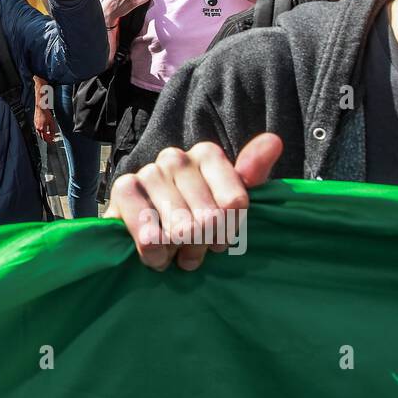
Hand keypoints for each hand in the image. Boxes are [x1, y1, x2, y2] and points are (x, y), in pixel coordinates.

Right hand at [34, 105, 58, 141]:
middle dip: (46, 139)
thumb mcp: (52, 122)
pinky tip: (44, 130)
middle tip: (50, 139)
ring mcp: (35, 125)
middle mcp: (38, 128)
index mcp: (42, 128)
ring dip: (43, 136)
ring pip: (39, 134)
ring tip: (48, 135)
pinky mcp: (35, 123)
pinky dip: (41, 132)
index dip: (49, 141)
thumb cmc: (46, 113)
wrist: (40, 107)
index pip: (45, 138)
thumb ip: (52, 130)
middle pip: (42, 137)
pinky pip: (37, 130)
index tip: (52, 142)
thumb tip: (53, 135)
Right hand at [104, 134, 282, 270]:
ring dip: (179, 252)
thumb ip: (252, 174)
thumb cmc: (193, 218)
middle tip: (195, 252)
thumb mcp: (229, 201)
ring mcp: (148, 171)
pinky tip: (157, 256)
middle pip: (209, 218)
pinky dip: (156, 253)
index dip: (230, 231)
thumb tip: (273, 141)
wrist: (145, 231)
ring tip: (176, 254)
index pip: (234, 202)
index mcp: (206, 155)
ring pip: (180, 228)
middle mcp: (176, 157)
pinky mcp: (123, 189)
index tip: (222, 239)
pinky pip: (149, 233)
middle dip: (203, 245)